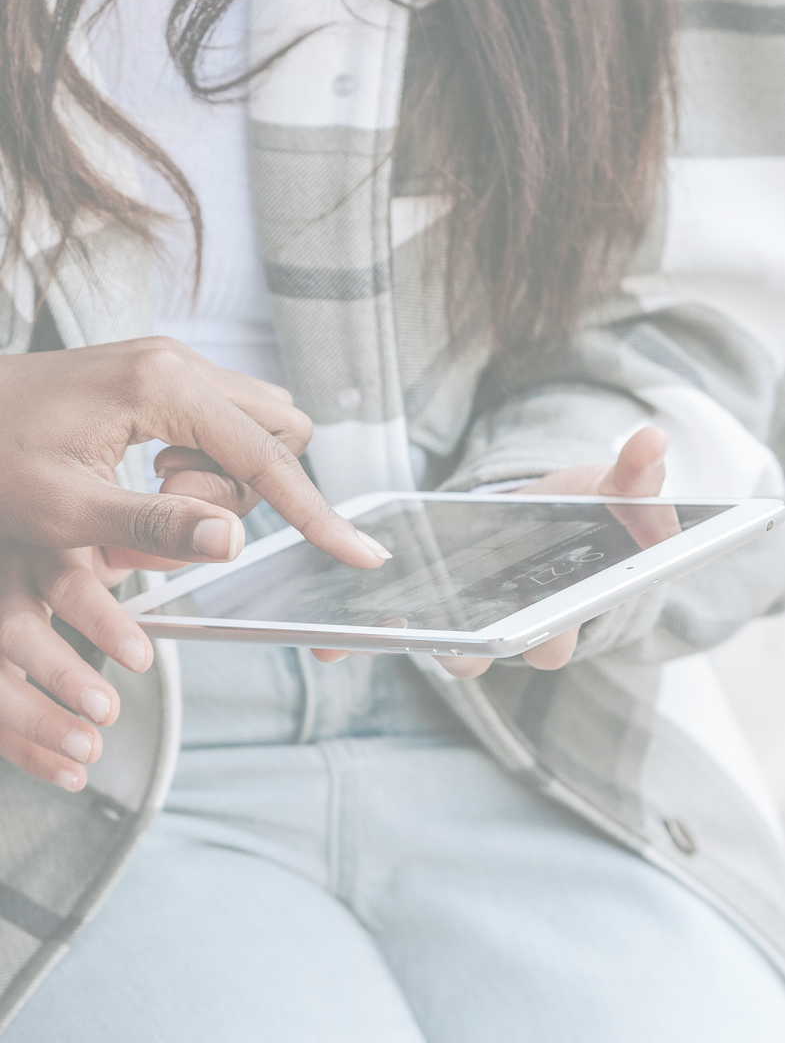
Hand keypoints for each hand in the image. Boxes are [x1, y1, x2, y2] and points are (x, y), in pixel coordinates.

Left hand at [0, 339, 390, 569]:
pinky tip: (150, 474)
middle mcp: (179, 361)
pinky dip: (205, 461)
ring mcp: (173, 364)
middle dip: (254, 485)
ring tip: (151, 491)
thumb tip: (236, 542)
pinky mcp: (163, 377)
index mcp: (163, 385)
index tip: (363, 553)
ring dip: (225, 476)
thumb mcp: (64, 507)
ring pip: (255, 427)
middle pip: (279, 429)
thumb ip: (156, 524)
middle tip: (178, 506)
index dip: (318, 514)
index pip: (268, 458)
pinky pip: (221, 423)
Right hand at [0, 539, 155, 790]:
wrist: (21, 520)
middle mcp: (7, 583)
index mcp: (48, 545)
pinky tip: (69, 773)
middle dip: (61, 676)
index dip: (103, 622)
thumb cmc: (76, 523)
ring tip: (89, 751)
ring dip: (37, 723)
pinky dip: (26, 750)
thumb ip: (160, 533)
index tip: (140, 657)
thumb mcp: (114, 516)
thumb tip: (222, 539)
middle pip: (16, 632)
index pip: (70, 584)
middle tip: (109, 712)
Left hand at [312, 426, 670, 675]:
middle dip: (459, 647)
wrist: (538, 518)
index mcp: (557, 614)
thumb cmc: (583, 512)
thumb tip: (654, 441)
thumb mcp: (613, 491)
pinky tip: (321, 635)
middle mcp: (505, 628)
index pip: (549, 642)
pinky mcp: (422, 610)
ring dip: (397, 641)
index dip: (541, 637)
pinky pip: (389, 635)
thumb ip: (636, 476)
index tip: (530, 625)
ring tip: (354, 627)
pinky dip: (356, 639)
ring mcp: (461, 623)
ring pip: (429, 646)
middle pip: (481, 655)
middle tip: (434, 631)